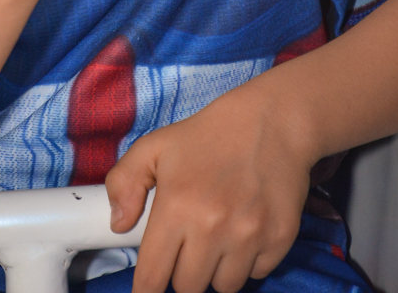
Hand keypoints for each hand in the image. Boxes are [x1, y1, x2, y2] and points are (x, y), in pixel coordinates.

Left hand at [106, 82, 311, 292]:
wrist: (271, 121)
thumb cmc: (208, 135)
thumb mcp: (155, 146)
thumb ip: (125, 181)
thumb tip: (118, 225)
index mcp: (177, 205)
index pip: (153, 276)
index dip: (147, 289)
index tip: (148, 289)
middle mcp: (213, 227)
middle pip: (188, 287)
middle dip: (183, 271)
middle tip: (189, 243)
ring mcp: (249, 236)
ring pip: (223, 286)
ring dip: (216, 270)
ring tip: (217, 235)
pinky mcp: (279, 240)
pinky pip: (256, 274)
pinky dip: (248, 261)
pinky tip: (245, 230)